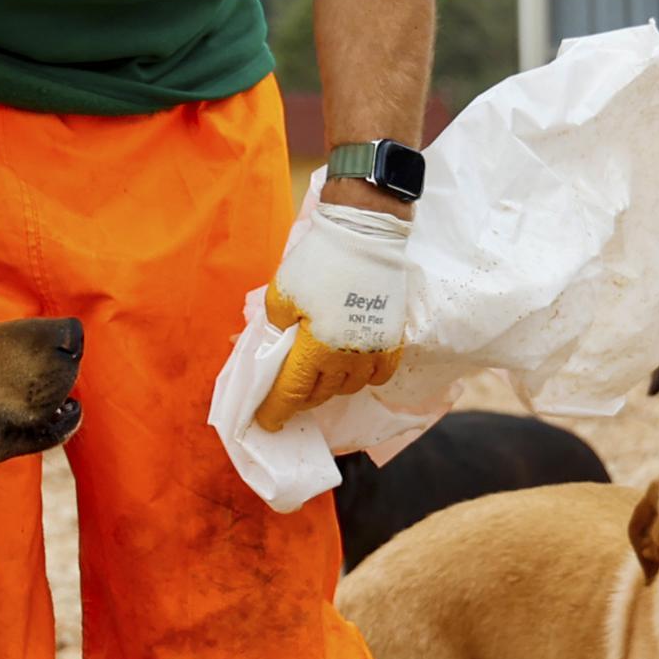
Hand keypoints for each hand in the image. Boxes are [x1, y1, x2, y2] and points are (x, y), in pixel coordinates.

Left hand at [251, 200, 411, 431]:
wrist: (366, 236)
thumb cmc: (318, 262)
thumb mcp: (280, 292)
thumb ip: (273, 323)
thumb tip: (276, 339)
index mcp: (314, 349)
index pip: (291, 393)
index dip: (276, 410)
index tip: (267, 422)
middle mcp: (345, 359)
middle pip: (319, 394)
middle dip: (300, 397)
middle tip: (289, 392)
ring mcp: (373, 352)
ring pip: (347, 387)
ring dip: (329, 386)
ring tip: (319, 374)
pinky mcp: (392, 341)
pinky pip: (377, 375)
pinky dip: (361, 376)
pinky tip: (351, 365)